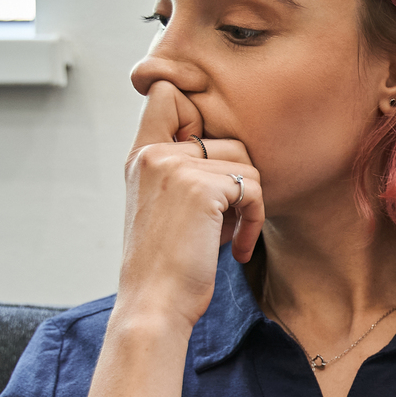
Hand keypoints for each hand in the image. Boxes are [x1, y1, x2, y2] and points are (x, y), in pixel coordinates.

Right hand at [116, 80, 265, 332]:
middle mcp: (154, 154)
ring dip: (248, 205)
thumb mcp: (165, 208)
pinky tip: (236, 249)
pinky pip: (252, 189)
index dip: (196, 107)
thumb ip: (185, 173)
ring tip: (226, 237)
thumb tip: (232, 151)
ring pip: (245, 164)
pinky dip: (254, 221)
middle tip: (222, 223)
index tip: (207, 144)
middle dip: (237, 184)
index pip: (165, 92)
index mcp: (141, 156)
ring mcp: (175, 166)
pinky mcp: (201, 188)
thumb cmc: (166, 265)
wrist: (154, 305)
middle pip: (227, 139)